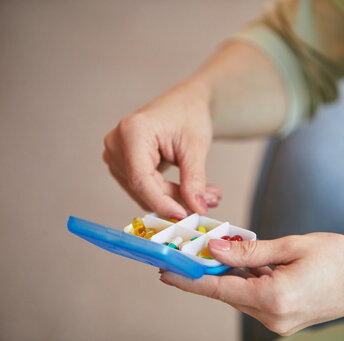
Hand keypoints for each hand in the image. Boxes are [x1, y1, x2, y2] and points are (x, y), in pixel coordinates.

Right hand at [103, 81, 220, 218]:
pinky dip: (169, 193)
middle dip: (178, 200)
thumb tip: (197, 208)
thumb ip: (195, 179)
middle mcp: (116, 144)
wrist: (185, 104)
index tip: (184, 215)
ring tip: (207, 194)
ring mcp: (116, 156)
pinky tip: (191, 190)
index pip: (141, 179)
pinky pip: (145, 189)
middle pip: (144, 188)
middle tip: (210, 202)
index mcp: (132, 132)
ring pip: (145, 193)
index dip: (162, 202)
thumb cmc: (189, 115)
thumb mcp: (196, 147)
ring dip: (177, 198)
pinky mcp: (122, 165)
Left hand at [159, 233, 343, 334]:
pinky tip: (244, 263)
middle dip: (207, 272)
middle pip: (228, 293)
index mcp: (274, 297)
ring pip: (241, 296)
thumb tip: (215, 248)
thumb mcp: (293, 246)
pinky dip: (246, 281)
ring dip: (227, 276)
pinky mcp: (285, 319)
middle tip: (188, 252)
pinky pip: (256, 299)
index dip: (189, 279)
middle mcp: (273, 317)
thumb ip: (250, 251)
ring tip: (215, 252)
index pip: (219, 289)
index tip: (165, 272)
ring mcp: (279, 322)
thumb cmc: (341, 258)